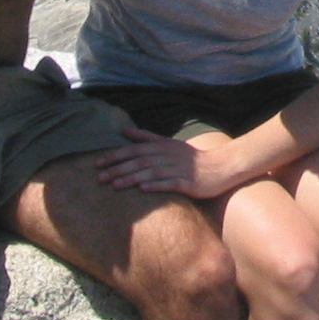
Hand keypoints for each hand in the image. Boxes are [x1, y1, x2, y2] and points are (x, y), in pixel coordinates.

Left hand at [95, 126, 235, 197]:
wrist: (220, 167)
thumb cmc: (190, 158)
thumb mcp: (168, 144)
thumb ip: (146, 137)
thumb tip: (123, 130)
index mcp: (163, 146)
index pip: (135, 150)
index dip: (116, 156)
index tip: (98, 163)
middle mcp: (169, 156)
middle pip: (140, 161)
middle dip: (118, 168)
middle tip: (99, 177)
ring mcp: (179, 169)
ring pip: (152, 172)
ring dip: (132, 178)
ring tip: (115, 185)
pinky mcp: (188, 183)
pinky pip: (170, 183)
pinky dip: (156, 185)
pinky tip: (143, 189)